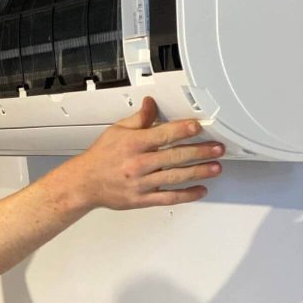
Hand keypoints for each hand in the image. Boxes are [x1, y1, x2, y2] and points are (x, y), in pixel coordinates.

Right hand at [73, 96, 223, 209]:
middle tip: (217, 148)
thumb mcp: (116, 131)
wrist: (84, 184)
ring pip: (175, 177)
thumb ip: (138, 119)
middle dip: (199, 152)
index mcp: (133, 144)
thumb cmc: (101, 157)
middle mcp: (138, 163)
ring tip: (216, 167)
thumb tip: (151, 104)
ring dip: (199, 172)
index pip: (162, 135)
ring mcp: (141, 183)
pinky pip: (168, 198)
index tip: (198, 127)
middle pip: (174, 157)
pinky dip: (187, 195)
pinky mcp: (142, 199)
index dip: (183, 130)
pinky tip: (200, 190)